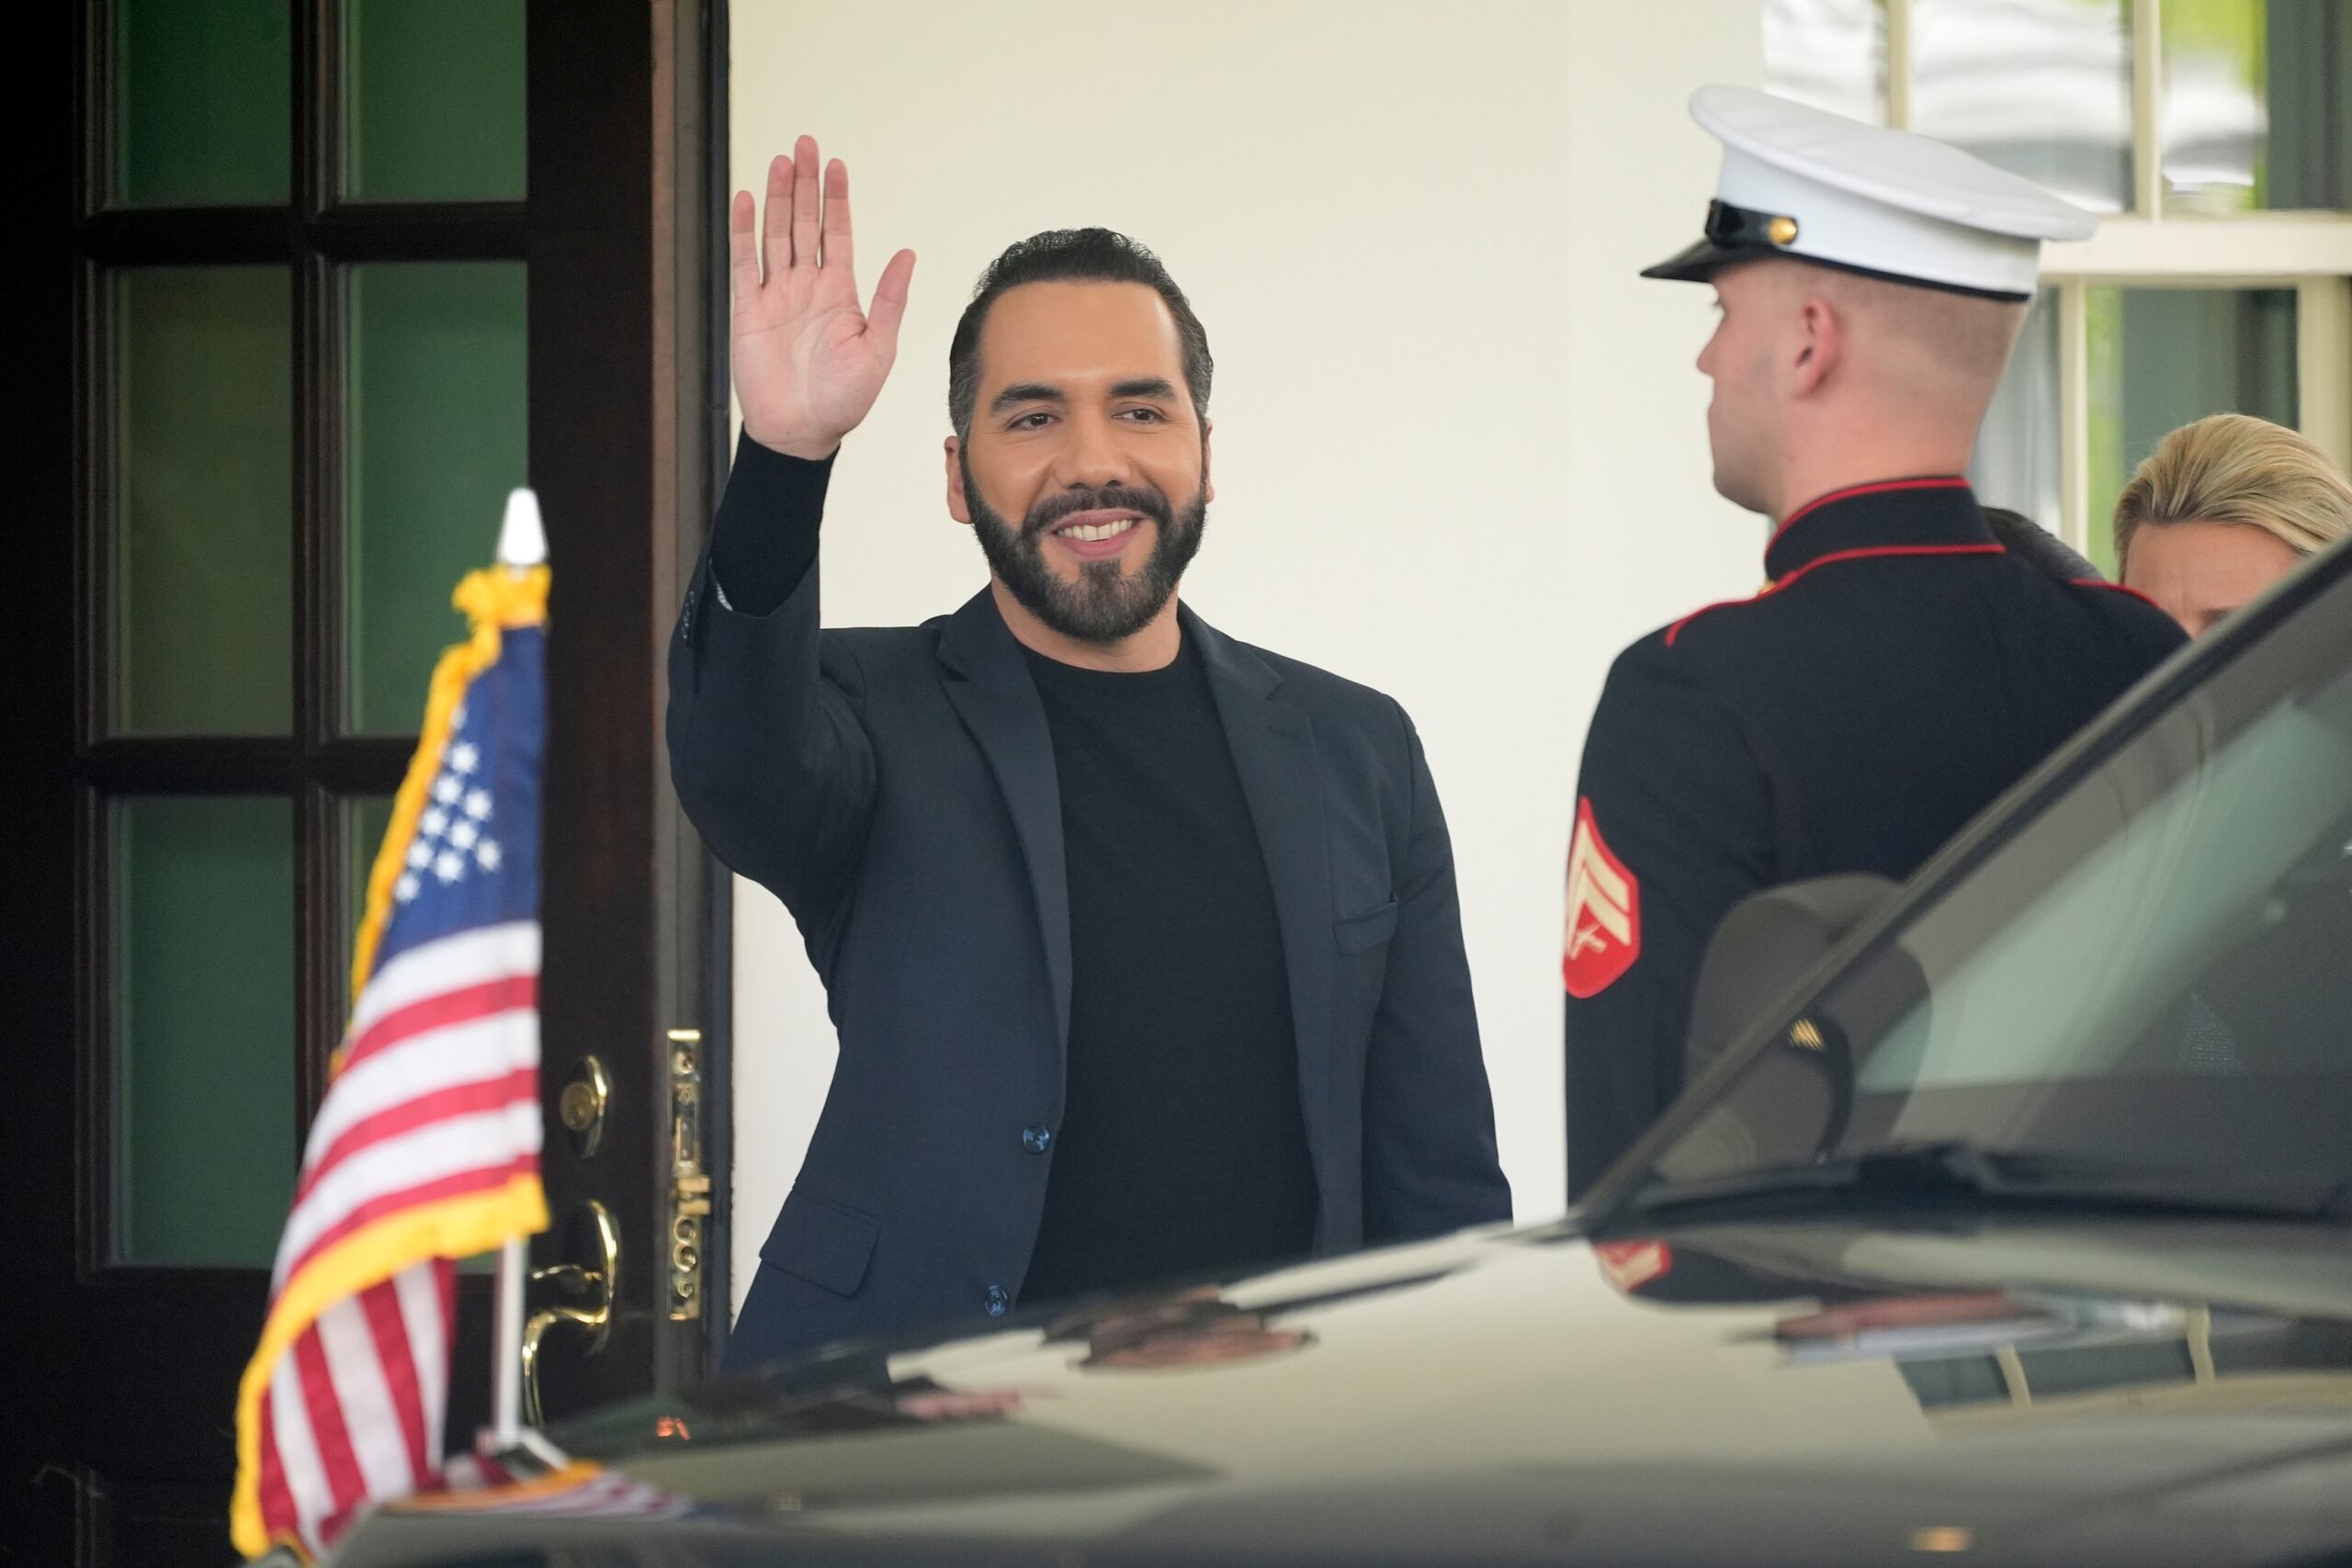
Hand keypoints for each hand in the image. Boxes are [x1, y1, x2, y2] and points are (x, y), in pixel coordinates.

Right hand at [730, 135, 915, 459]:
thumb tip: (908, 254)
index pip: (836, 233)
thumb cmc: (845, 399)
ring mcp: (776, 296)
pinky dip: (743, 232)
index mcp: (840, 293)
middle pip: (804, 222)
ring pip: (775, 234)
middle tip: (804, 143)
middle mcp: (807, 287)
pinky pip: (744, 263)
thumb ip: (890, 300)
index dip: (836, 198)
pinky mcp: (749, 310)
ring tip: (781, 160)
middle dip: (805, 183)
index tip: (836, 164)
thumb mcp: (879, 348)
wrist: (803, 432)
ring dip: (778, 197)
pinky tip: (746, 200)